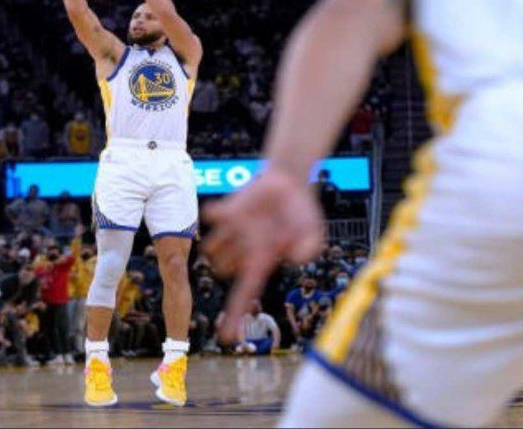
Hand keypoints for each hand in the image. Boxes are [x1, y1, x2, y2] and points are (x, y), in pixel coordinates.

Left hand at [201, 167, 323, 344]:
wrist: (290, 183)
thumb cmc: (301, 214)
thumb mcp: (312, 231)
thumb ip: (309, 246)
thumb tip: (296, 257)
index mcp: (262, 261)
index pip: (243, 294)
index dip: (234, 316)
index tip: (225, 339)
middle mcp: (244, 250)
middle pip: (221, 270)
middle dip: (228, 263)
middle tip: (249, 244)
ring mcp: (233, 231)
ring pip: (210, 249)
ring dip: (220, 242)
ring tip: (242, 225)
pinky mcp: (228, 210)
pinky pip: (210, 217)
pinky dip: (215, 215)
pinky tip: (227, 210)